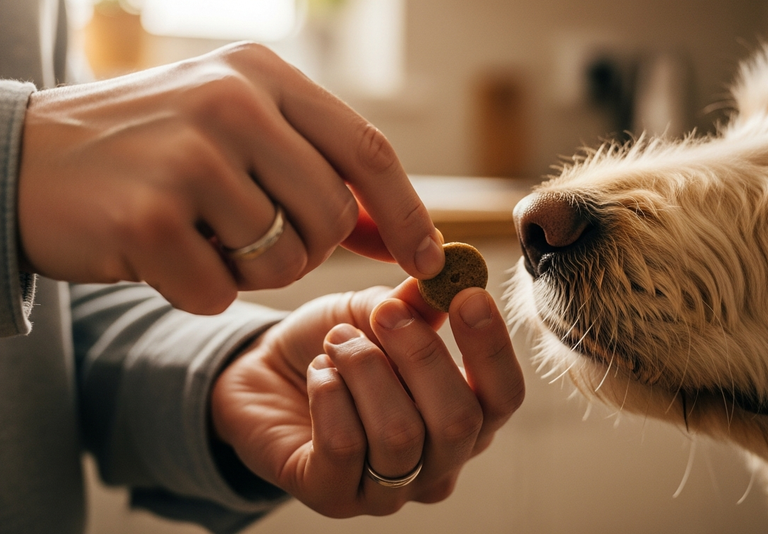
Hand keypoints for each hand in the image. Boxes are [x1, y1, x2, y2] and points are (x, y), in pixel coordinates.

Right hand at [17, 43, 443, 313]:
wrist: (23, 161)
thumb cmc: (148, 152)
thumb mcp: (235, 133)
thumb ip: (315, 171)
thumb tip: (396, 234)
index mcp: (261, 74)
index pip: (366, 148)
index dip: (406, 211)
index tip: (428, 260)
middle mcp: (232, 102)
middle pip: (330, 215)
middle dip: (305, 248)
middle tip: (249, 238)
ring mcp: (190, 156)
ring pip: (281, 260)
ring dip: (245, 270)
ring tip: (194, 233)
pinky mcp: (149, 216)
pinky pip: (218, 292)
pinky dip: (197, 290)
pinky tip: (157, 253)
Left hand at [210, 278, 524, 516]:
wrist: (264, 372)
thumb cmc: (335, 345)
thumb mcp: (376, 312)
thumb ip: (417, 302)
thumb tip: (450, 272)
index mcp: (465, 418)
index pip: (504, 398)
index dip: (491, 349)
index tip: (467, 296)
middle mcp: (437, 465)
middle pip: (459, 422)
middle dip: (421, 355)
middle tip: (384, 313)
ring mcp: (387, 492)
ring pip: (400, 435)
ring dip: (365, 369)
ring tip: (337, 342)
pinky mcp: (332, 496)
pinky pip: (344, 446)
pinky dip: (330, 393)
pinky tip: (318, 374)